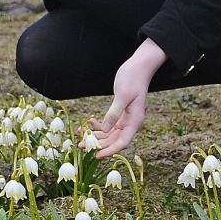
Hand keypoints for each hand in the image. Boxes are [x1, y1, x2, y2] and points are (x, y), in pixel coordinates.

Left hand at [86, 39, 166, 158]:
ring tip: (82, 138)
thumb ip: (114, 113)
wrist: (139, 66)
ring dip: (96, 136)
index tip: (97, 155)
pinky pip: (109, 125)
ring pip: (110, 134)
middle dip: (99, 144)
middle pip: (114, 140)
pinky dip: (99, 126)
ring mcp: (125, 118)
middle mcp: (131, 122)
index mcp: (135, 120)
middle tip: (82, 145)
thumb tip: (105, 130)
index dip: (110, 150)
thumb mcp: (123, 95)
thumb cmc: (133, 78)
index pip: (123, 142)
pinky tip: (89, 124)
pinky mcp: (120, 113)